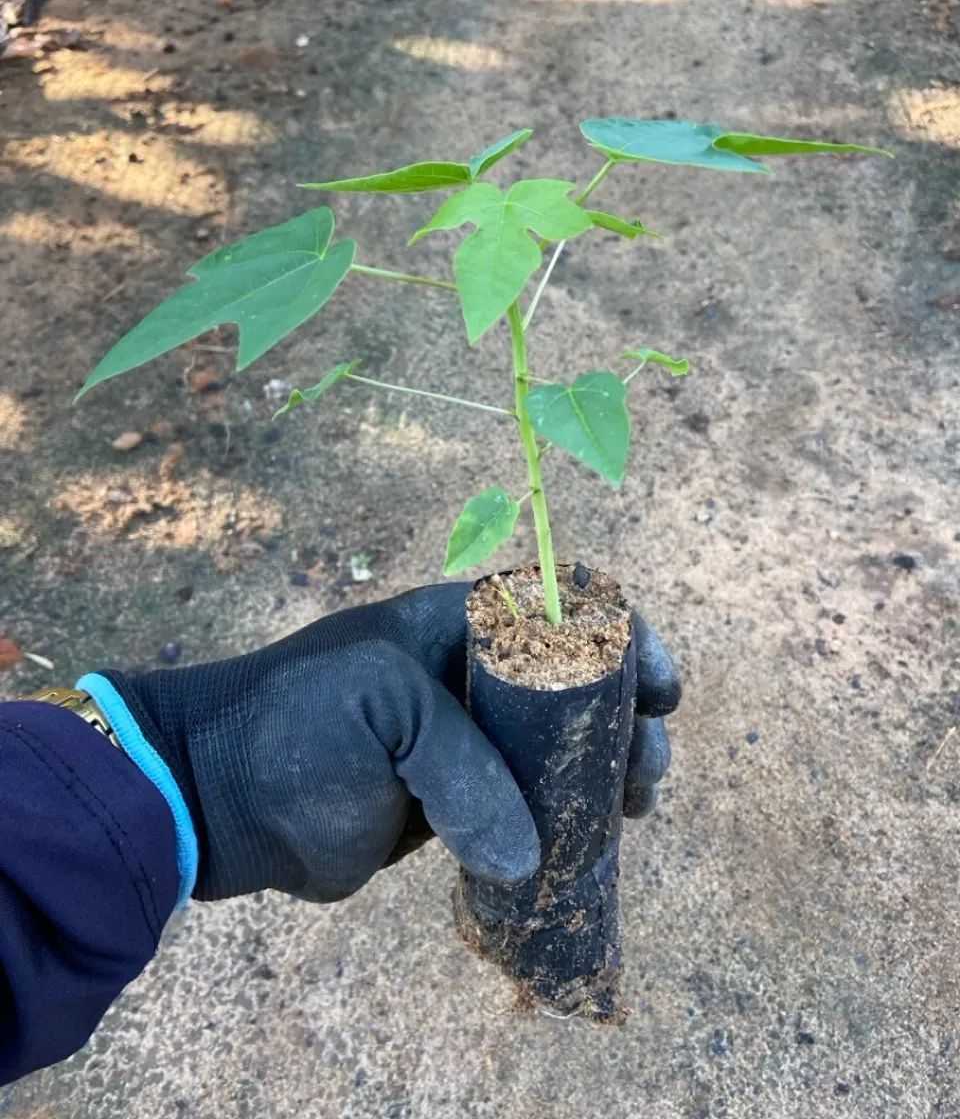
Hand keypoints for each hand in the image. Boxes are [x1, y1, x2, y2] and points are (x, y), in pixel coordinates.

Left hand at [99, 585, 678, 902]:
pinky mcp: (454, 810)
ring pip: (559, 754)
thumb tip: (528, 855)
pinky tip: (598, 844)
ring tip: (637, 806)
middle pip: (576, 689)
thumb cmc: (297, 725)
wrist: (219, 798)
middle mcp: (470, 680)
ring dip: (608, 774)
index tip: (662, 686)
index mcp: (457, 628)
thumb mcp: (386, 710)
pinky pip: (527, 810)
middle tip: (651, 764)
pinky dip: (567, 824)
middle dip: (628, 719)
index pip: (560, 614)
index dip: (623, 639)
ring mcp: (464, 747)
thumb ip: (465, 771)